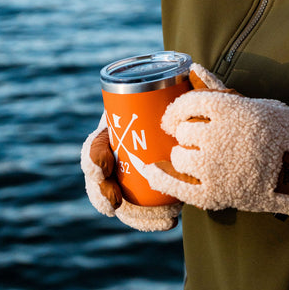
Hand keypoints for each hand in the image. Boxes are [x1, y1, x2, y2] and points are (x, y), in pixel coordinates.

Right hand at [79, 65, 228, 231]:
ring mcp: (128, 178)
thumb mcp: (184, 94)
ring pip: (119, 201)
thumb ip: (194, 84)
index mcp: (114, 132)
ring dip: (135, 215)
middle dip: (102, 195)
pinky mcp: (145, 195)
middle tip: (118, 201)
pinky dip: (150, 220)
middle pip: (99, 182)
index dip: (92, 160)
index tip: (103, 166)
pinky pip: (140, 213)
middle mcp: (116, 157)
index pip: (93, 148)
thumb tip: (196, 69)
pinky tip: (168, 220)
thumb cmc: (184, 104)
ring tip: (161, 214)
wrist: (196, 127)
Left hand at [145, 65, 288, 239]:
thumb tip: (195, 68)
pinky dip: (162, 179)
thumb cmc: (284, 131)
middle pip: (183, 132)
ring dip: (183, 157)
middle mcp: (217, 136)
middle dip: (186, 135)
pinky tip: (154, 173)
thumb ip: (219, 90)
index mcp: (227, 109)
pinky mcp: (215, 194)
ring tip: (197, 158)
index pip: (186, 104)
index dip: (175, 111)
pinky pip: (177, 187)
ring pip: (179, 157)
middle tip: (198, 140)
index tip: (173, 118)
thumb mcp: (254, 104)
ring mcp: (214, 166)